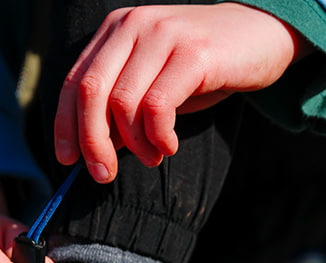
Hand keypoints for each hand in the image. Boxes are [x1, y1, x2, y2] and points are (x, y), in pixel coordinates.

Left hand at [53, 3, 305, 181]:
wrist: (260, 35)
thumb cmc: (203, 67)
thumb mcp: (154, 83)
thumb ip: (122, 108)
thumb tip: (93, 150)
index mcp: (116, 31)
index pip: (74, 81)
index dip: (65, 126)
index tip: (69, 161)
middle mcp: (134, 26)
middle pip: (91, 93)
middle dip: (92, 142)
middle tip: (103, 174)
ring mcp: (163, 36)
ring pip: (123, 103)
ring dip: (134, 144)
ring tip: (152, 156)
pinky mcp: (193, 53)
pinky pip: (158, 106)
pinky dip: (158, 136)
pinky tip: (169, 146)